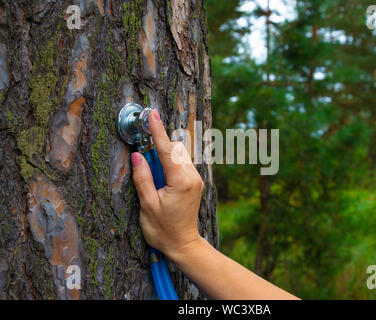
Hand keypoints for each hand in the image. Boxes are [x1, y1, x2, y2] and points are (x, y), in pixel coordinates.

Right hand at [131, 109, 203, 257]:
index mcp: (181, 181)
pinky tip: (160, 175)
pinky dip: (170, 162)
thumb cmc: (163, 229)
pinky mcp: (195, 182)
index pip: (167, 150)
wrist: (183, 244)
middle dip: (159, 145)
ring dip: (164, 154)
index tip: (152, 114)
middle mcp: (192, 177)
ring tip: (152, 171)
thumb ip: (142, 178)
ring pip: (179, 155)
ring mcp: (196, 179)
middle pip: (175, 149)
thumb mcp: (148, 205)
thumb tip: (137, 155)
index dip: (157, 131)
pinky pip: (182, 164)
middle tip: (143, 150)